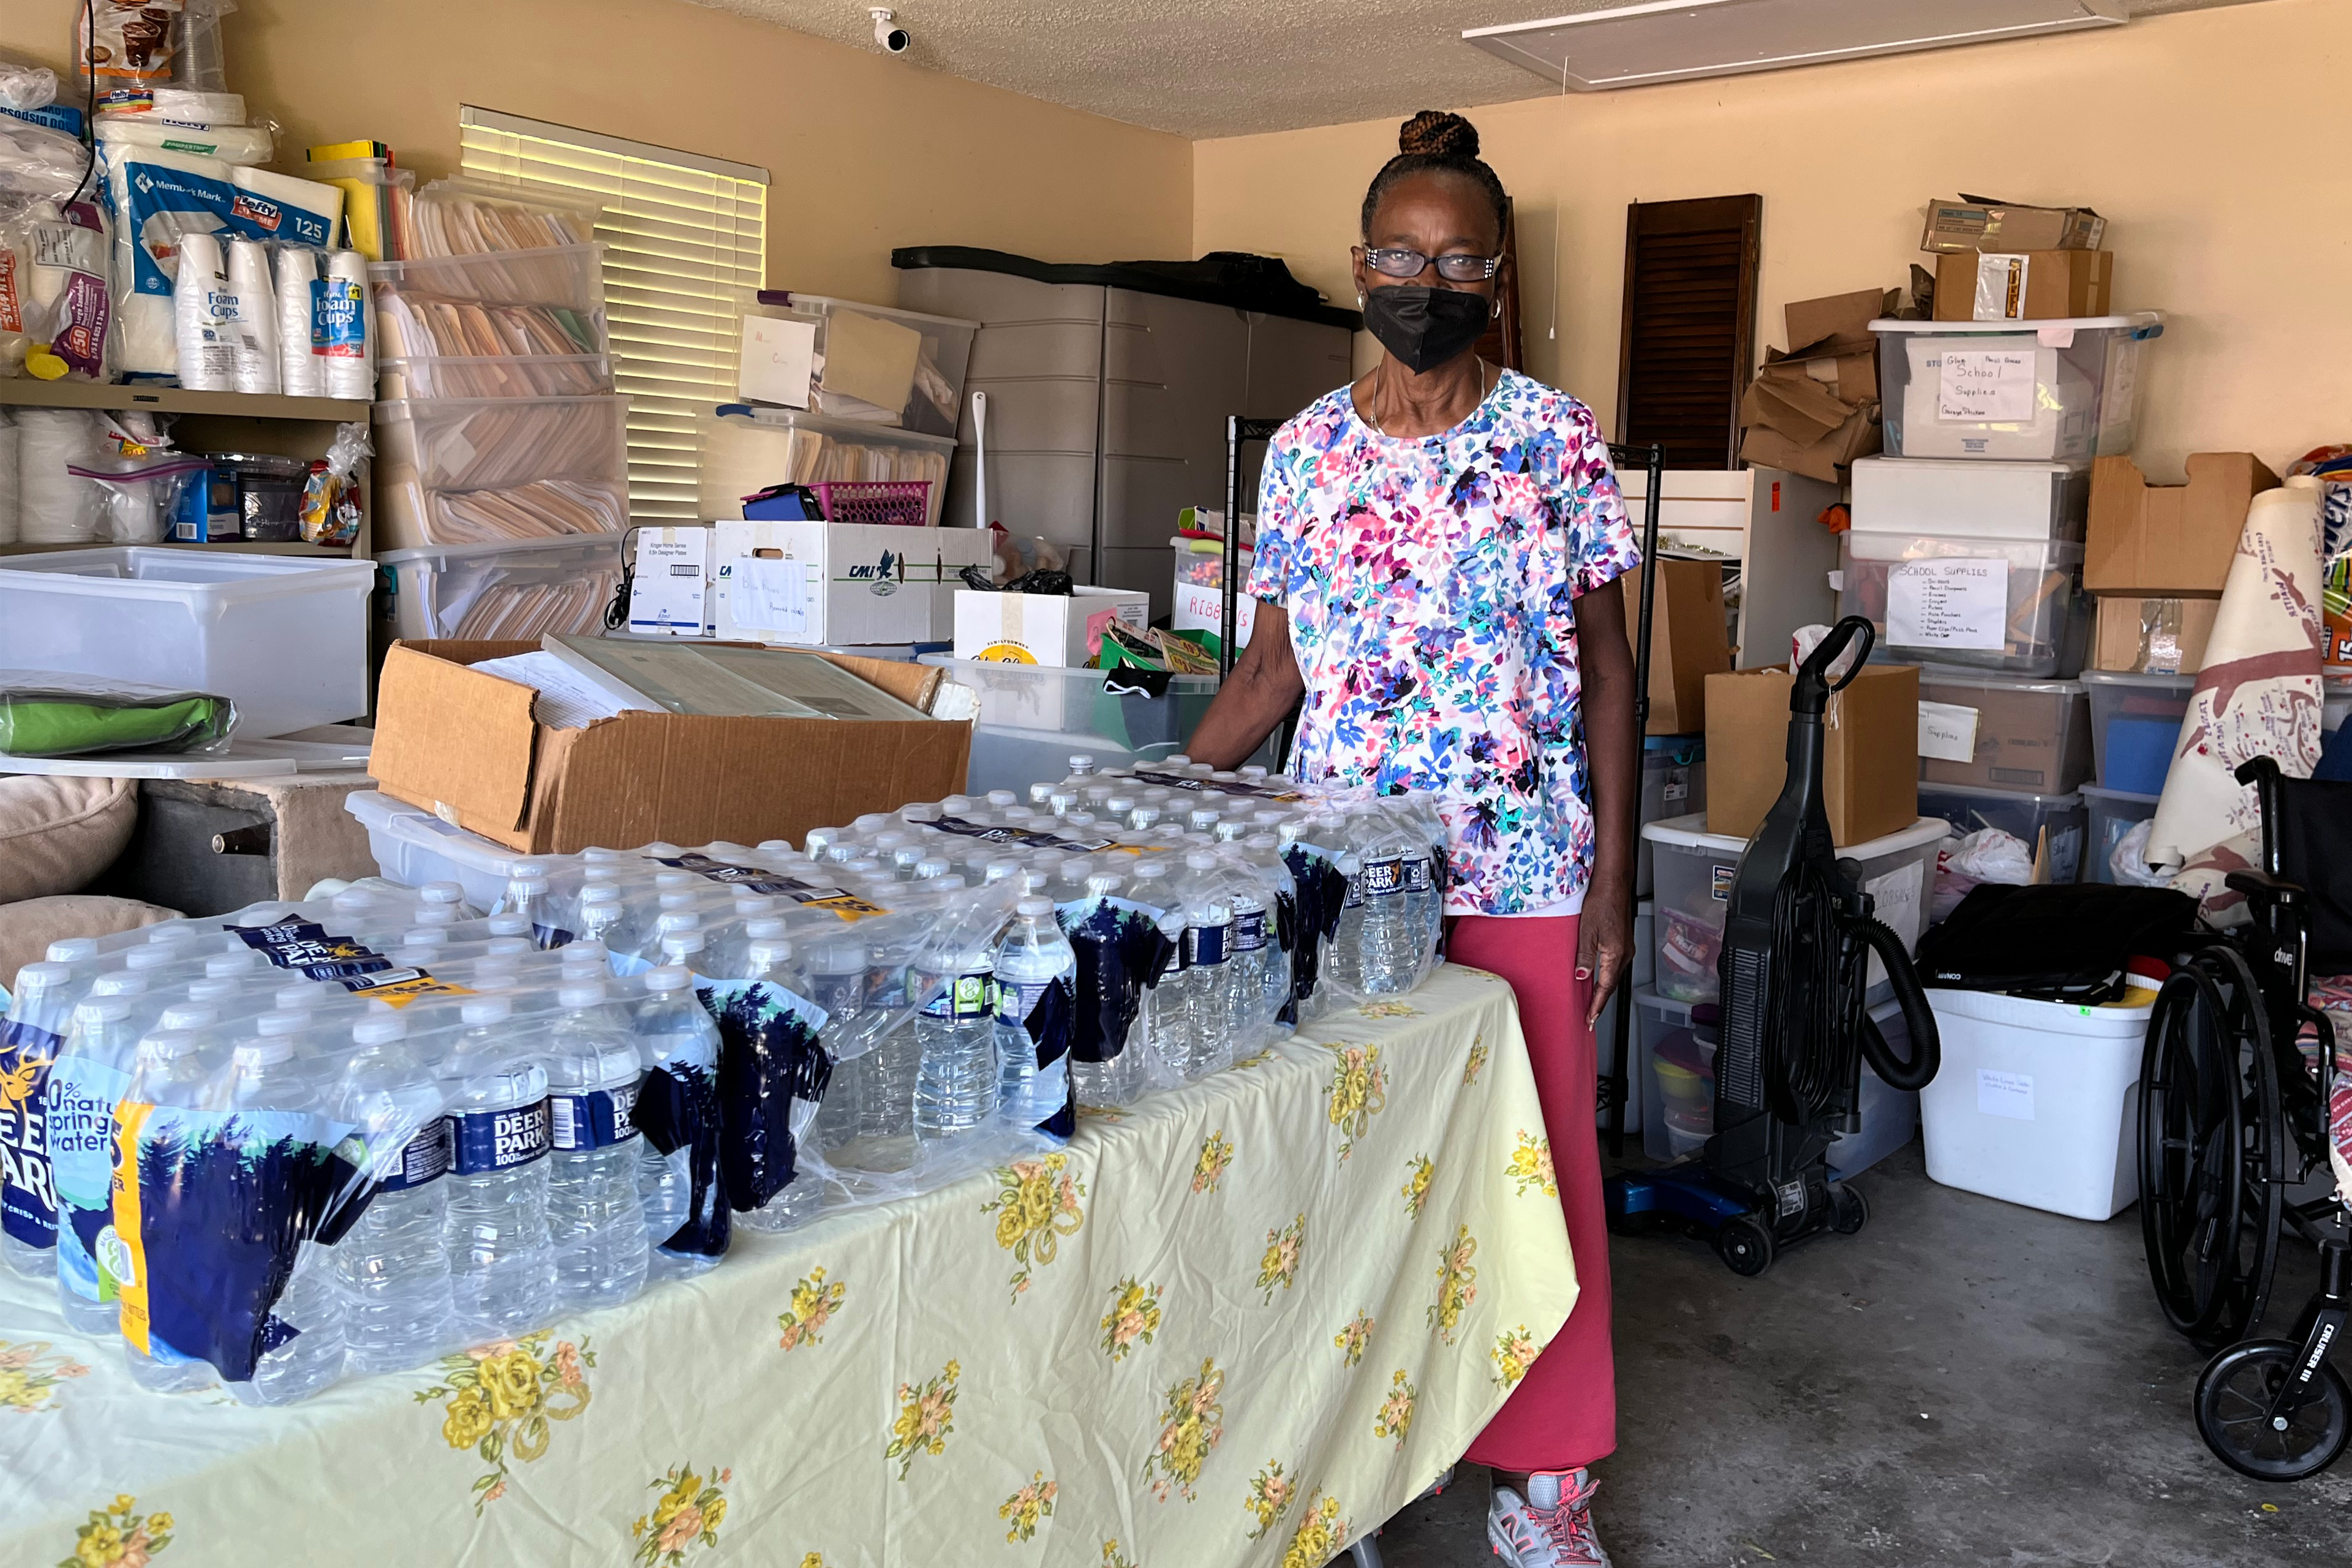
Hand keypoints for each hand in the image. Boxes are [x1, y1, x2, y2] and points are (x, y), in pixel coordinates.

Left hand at [1577, 873, 1632, 1027]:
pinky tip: (1599, 978)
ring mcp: (1626, 948)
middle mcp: (1625, 954)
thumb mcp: (1587, 931)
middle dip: (1600, 1002)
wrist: (1614, 884)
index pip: (1605, 988)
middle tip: (1590, 1017)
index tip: (1590, 1019)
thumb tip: (1581, 976)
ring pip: (1614, 975)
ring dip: (1603, 990)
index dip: (1597, 1005)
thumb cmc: (1601, 902)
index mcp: (1615, 954)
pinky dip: (1606, 976)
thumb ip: (1585, 956)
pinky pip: (1614, 965)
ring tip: (1593, 1002)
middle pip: (1611, 985)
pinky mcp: (1623, 941)